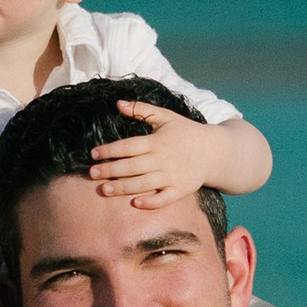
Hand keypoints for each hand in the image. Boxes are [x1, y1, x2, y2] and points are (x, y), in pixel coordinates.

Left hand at [83, 100, 220, 212]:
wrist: (214, 151)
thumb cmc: (186, 132)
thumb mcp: (166, 116)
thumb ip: (141, 110)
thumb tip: (118, 103)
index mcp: (158, 141)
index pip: (129, 146)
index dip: (110, 150)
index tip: (93, 154)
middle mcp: (163, 159)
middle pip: (132, 166)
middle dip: (111, 170)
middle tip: (91, 173)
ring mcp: (172, 176)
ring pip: (144, 184)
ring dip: (123, 187)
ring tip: (104, 190)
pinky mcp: (181, 190)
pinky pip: (165, 199)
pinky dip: (151, 202)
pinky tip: (135, 203)